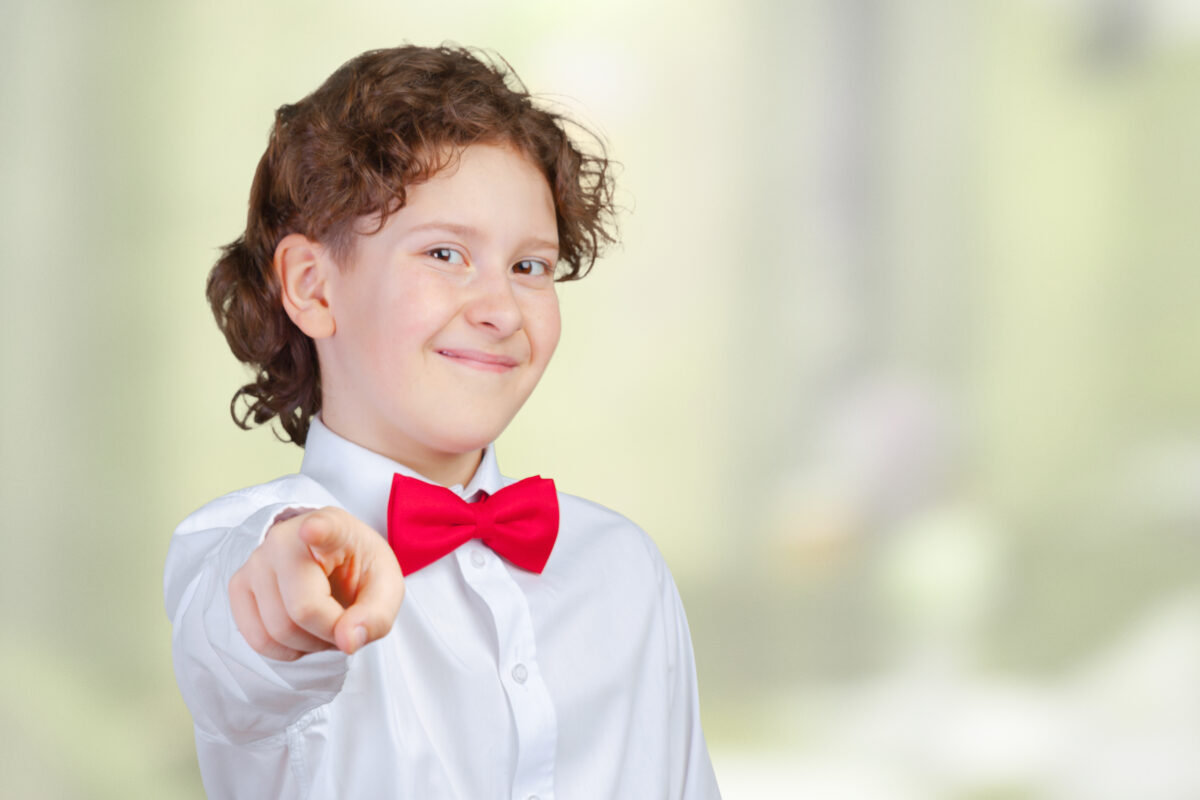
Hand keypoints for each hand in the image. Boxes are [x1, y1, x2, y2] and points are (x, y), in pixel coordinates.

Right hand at [229, 507, 404, 660]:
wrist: (334, 564)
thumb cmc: (360, 572)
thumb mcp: (386, 590)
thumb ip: (376, 616)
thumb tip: (348, 642)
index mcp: (333, 527)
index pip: (322, 527)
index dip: (317, 530)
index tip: (315, 528)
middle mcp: (284, 539)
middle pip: (303, 610)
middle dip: (330, 633)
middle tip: (345, 621)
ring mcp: (255, 561)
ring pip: (277, 631)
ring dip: (309, 644)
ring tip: (324, 622)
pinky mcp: (238, 585)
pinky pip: (258, 639)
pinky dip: (285, 649)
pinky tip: (301, 630)